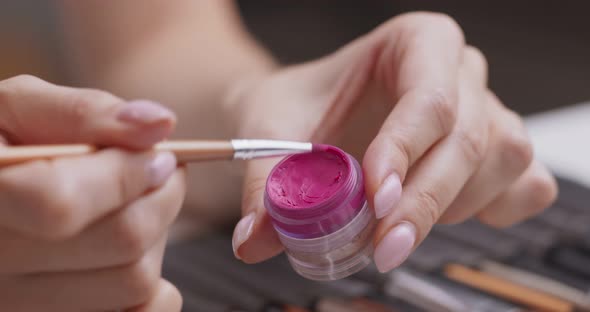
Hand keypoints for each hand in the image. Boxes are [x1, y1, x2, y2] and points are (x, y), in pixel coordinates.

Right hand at [0, 75, 183, 310]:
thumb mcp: (15, 110)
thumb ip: (83, 113)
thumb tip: (160, 124)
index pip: (60, 203)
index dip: (125, 175)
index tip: (158, 155)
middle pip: (119, 241)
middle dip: (162, 196)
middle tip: (161, 171)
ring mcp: (20, 307)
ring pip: (135, 281)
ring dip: (158, 235)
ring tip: (135, 207)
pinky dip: (156, 289)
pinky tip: (135, 254)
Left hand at [229, 13, 556, 271]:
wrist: (311, 115)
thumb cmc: (300, 109)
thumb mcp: (271, 131)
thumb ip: (265, 182)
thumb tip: (253, 239)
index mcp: (416, 43)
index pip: (428, 96)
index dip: (407, 150)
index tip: (375, 198)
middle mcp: (460, 72)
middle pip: (471, 136)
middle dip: (426, 200)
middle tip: (382, 246)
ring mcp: (487, 110)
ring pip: (504, 161)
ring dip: (452, 208)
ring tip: (397, 229)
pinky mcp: (496, 151)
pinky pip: (527, 184)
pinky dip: (496, 209)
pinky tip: (447, 218)